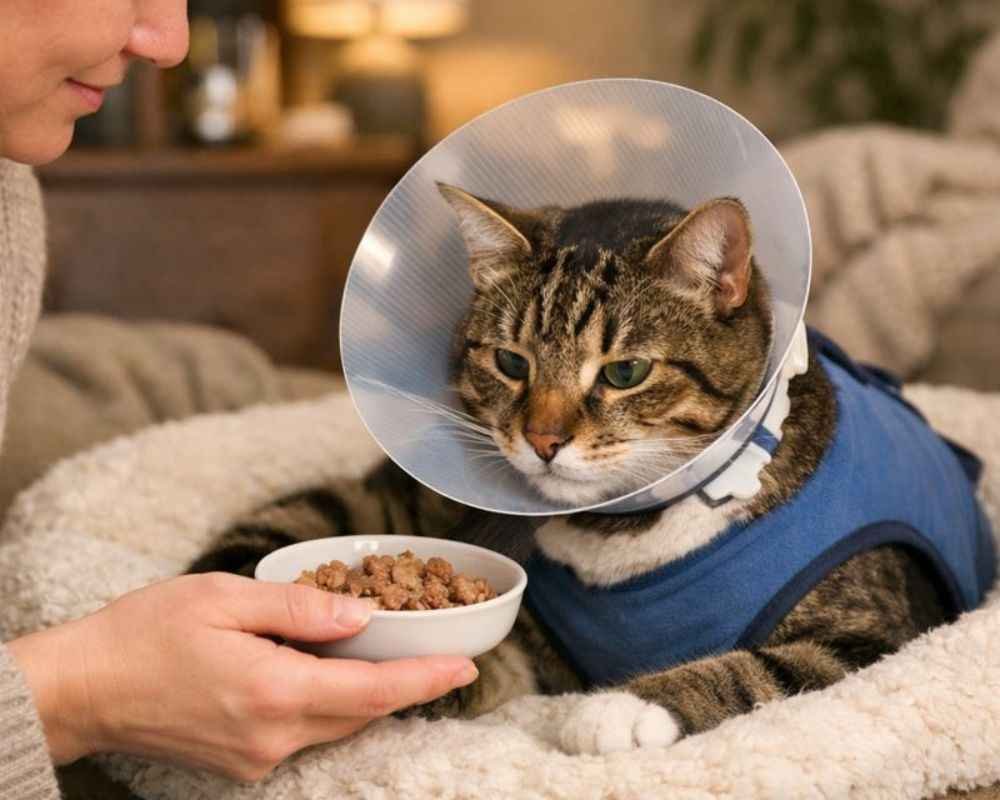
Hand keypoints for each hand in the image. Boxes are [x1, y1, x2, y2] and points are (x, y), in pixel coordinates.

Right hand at [8, 573, 477, 780]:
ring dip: (367, 694)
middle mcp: (273, 736)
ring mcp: (258, 757)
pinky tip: (327, 672)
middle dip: (404, 685)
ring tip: (388, 656)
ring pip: (337, 724)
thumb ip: (301, 608)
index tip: (466, 668)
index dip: (426, 680)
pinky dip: (330, 702)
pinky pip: (307, 732)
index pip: (373, 692)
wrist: (83, 689)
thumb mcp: (225, 598)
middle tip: (438, 653)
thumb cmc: (146, 633)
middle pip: (362, 712)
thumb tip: (362, 615)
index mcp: (273, 690)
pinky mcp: (244, 763)